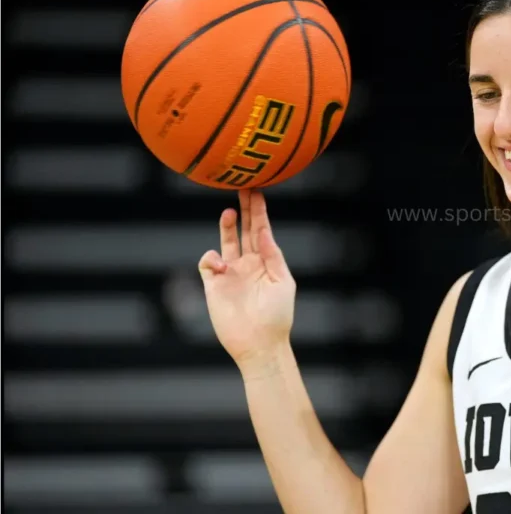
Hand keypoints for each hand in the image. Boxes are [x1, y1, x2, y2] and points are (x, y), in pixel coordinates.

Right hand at [198, 190, 295, 371]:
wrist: (259, 344)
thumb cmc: (277, 315)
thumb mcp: (283, 282)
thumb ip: (273, 256)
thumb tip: (265, 231)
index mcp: (266, 261)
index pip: (261, 230)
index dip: (259, 211)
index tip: (257, 190)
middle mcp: (248, 263)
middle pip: (243, 229)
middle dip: (243, 209)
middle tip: (241, 187)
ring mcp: (230, 273)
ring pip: (225, 241)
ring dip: (226, 226)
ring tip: (229, 213)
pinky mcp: (213, 285)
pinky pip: (207, 262)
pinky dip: (211, 257)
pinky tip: (221, 265)